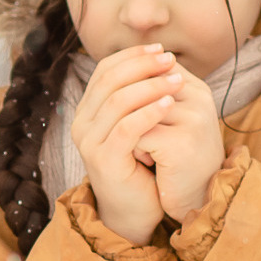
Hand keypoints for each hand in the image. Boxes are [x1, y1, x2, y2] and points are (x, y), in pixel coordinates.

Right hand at [71, 44, 183, 245]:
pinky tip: (171, 104)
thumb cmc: (140, 165)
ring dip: (151, 86)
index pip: (105, 70)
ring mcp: (89, 142)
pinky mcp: (104, 159)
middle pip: (109, 80)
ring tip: (178, 81)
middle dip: (143, 66)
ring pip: (118, 101)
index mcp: (87, 110)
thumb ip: (137, 98)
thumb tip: (159, 58)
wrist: (134, 210)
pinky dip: (150, 112)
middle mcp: (82, 123)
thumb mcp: (136, 125)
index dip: (133, 56)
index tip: (161, 50)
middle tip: (171, 61)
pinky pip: (127, 128)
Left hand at [131, 71, 225, 224]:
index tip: (127, 112)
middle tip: (127, 132)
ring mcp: (193, 120)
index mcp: (196, 89)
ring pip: (137, 108)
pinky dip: (134, 147)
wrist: (197, 200)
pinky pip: (139, 133)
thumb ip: (154, 95)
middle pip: (143, 84)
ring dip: (128, 127)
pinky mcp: (182, 144)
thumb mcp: (170, 122)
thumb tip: (119, 69)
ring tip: (136, 147)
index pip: (152, 66)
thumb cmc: (179, 159)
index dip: (129, 86)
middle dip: (126, 108)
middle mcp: (199, 99)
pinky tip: (143, 161)